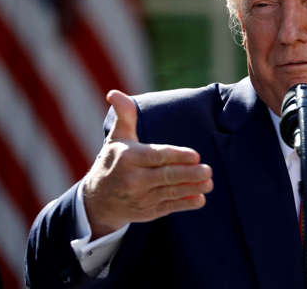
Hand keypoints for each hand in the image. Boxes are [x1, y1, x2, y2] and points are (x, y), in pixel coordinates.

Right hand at [83, 90, 212, 238]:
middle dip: (188, 174)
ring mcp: (141, 198)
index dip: (176, 156)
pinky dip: (184, 204)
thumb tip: (114, 93)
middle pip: (165, 176)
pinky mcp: (147, 212)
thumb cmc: (113, 161)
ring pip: (170, 193)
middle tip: (208, 170)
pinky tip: (200, 199)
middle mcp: (133, 180)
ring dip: (191, 188)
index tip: (195, 155)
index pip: (156, 157)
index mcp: (128, 159)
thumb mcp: (116, 138)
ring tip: (209, 183)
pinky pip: (169, 207)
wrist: (97, 201)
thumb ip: (124, 116)